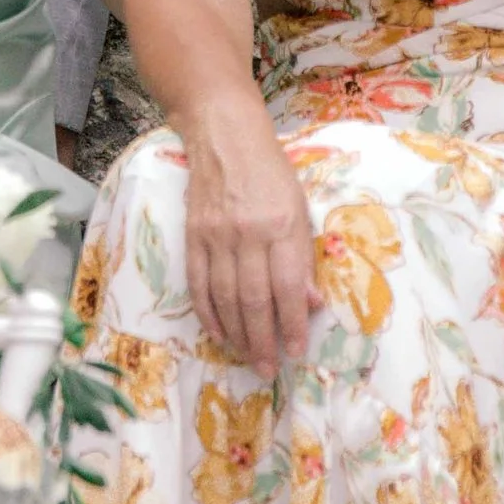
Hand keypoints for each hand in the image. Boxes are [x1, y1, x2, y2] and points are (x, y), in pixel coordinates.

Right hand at [182, 104, 315, 370]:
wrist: (224, 134)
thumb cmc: (271, 170)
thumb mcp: (300, 207)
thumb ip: (302, 256)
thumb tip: (310, 304)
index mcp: (282, 225)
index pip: (286, 287)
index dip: (291, 324)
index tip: (295, 352)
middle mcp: (248, 232)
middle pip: (253, 299)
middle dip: (262, 340)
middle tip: (267, 369)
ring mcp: (215, 235)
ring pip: (224, 297)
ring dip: (237, 334)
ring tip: (247, 358)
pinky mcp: (192, 235)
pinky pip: (198, 283)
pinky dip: (208, 313)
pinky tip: (219, 333)